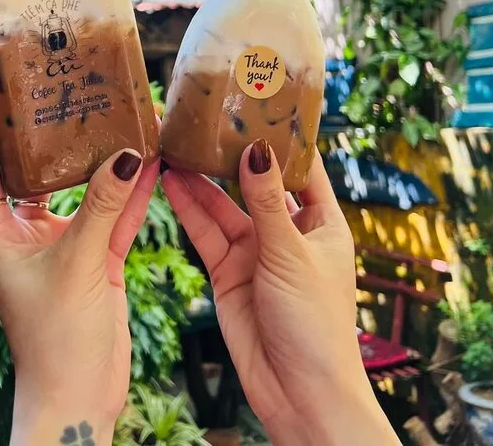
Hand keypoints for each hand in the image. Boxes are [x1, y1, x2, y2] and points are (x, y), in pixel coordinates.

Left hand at [0, 70, 158, 445]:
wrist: (79, 398)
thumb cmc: (55, 340)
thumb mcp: (78, 264)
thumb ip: (104, 206)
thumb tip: (127, 154)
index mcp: (1, 232)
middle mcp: (28, 232)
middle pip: (36, 168)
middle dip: (50, 131)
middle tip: (58, 84)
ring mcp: (64, 245)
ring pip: (83, 189)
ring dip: (102, 158)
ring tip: (119, 113)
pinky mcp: (96, 260)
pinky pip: (114, 215)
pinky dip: (132, 192)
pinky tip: (151, 160)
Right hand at [162, 142, 400, 445]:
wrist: (299, 393)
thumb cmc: (316, 324)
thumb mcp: (292, 254)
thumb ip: (267, 202)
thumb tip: (257, 148)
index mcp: (322, 221)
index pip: (303, 165)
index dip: (282, 134)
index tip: (259, 98)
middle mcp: (287, 230)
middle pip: (255, 180)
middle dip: (230, 152)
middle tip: (202, 116)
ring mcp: (256, 251)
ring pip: (223, 204)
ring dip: (201, 177)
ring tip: (174, 141)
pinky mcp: (228, 272)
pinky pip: (206, 232)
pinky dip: (188, 208)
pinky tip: (170, 180)